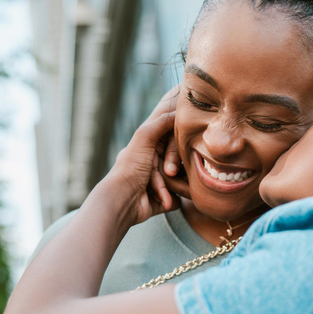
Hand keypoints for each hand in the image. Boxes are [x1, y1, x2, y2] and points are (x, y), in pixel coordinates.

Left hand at [104, 108, 177, 225]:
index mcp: (148, 144)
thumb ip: (161, 121)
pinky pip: (178, 197)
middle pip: (178, 156)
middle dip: (172, 165)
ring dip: (172, 185)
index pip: (169, 132)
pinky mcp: (164, 198)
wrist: (122, 202)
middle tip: (168, 172)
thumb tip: (179, 110)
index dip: (178, 129)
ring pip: (180, 177)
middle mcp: (154, 160)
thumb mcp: (143, 138)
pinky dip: (174, 199)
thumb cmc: (130, 168)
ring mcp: (159, 180)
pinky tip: (167, 201)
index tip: (190, 126)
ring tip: (161, 190)